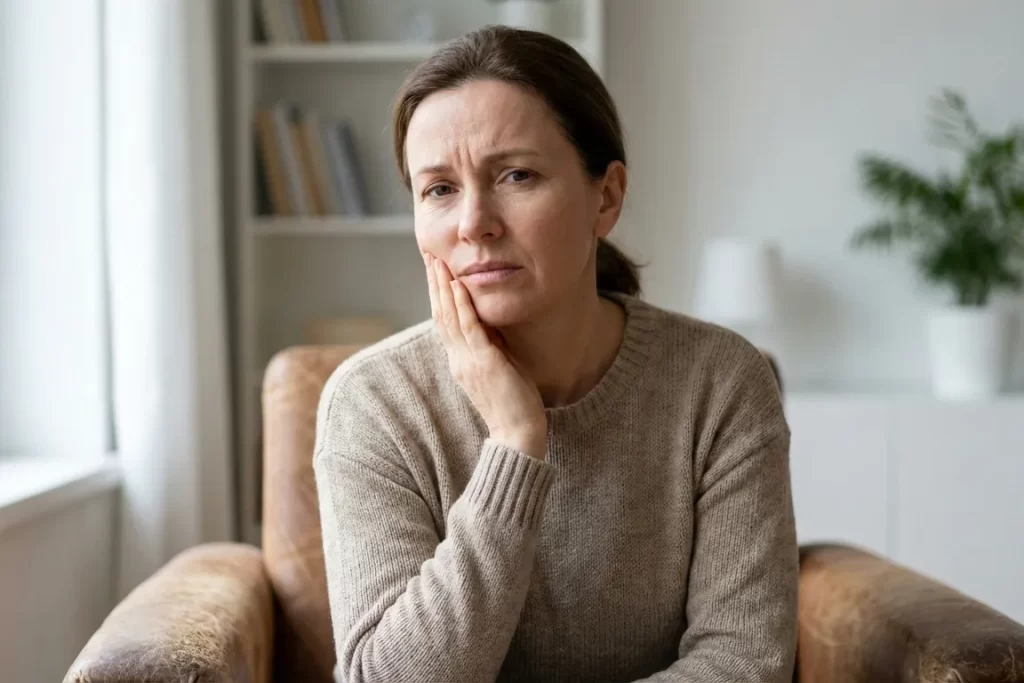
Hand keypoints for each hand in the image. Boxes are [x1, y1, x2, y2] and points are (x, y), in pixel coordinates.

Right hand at [425, 253, 546, 459]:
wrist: (517, 435)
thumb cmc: (513, 405)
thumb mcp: (498, 368)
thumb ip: (490, 346)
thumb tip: (490, 323)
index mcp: (460, 361)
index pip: (444, 321)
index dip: (438, 294)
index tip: (436, 270)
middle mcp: (458, 359)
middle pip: (440, 314)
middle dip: (434, 283)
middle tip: (429, 255)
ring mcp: (468, 360)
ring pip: (449, 317)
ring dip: (443, 287)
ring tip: (437, 262)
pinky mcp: (483, 362)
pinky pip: (469, 328)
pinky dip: (462, 305)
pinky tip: (459, 285)